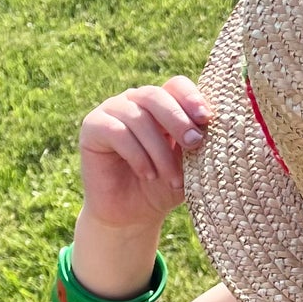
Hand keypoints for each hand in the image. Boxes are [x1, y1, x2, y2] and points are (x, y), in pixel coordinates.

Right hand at [78, 76, 211, 230]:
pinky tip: (147, 174)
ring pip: (138, 117)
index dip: (191, 97)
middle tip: (195, 144)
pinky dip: (137, 155)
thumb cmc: (162, 188)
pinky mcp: (92, 127)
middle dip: (178, 120)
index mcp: (161, 105)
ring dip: (160, 150)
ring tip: (171, 179)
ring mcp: (111, 111)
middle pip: (155, 95)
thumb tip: (210, 127)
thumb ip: (195, 144)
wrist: (131, 216)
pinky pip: (117, 131)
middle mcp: (135, 102)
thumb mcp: (187, 167)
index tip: (206, 118)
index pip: (176, 85)